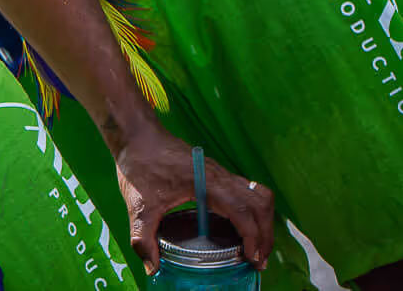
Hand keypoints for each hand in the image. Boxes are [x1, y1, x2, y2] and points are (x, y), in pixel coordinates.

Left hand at [113, 128, 274, 274]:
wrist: (137, 135)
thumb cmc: (139, 163)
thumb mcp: (138, 205)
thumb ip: (143, 237)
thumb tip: (152, 268)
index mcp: (206, 182)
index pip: (243, 210)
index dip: (253, 237)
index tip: (252, 258)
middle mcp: (220, 176)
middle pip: (259, 204)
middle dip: (265, 234)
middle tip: (259, 260)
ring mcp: (220, 173)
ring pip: (258, 195)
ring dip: (263, 221)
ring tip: (256, 247)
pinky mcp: (217, 174)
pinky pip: (247, 192)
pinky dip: (253, 212)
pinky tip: (241, 229)